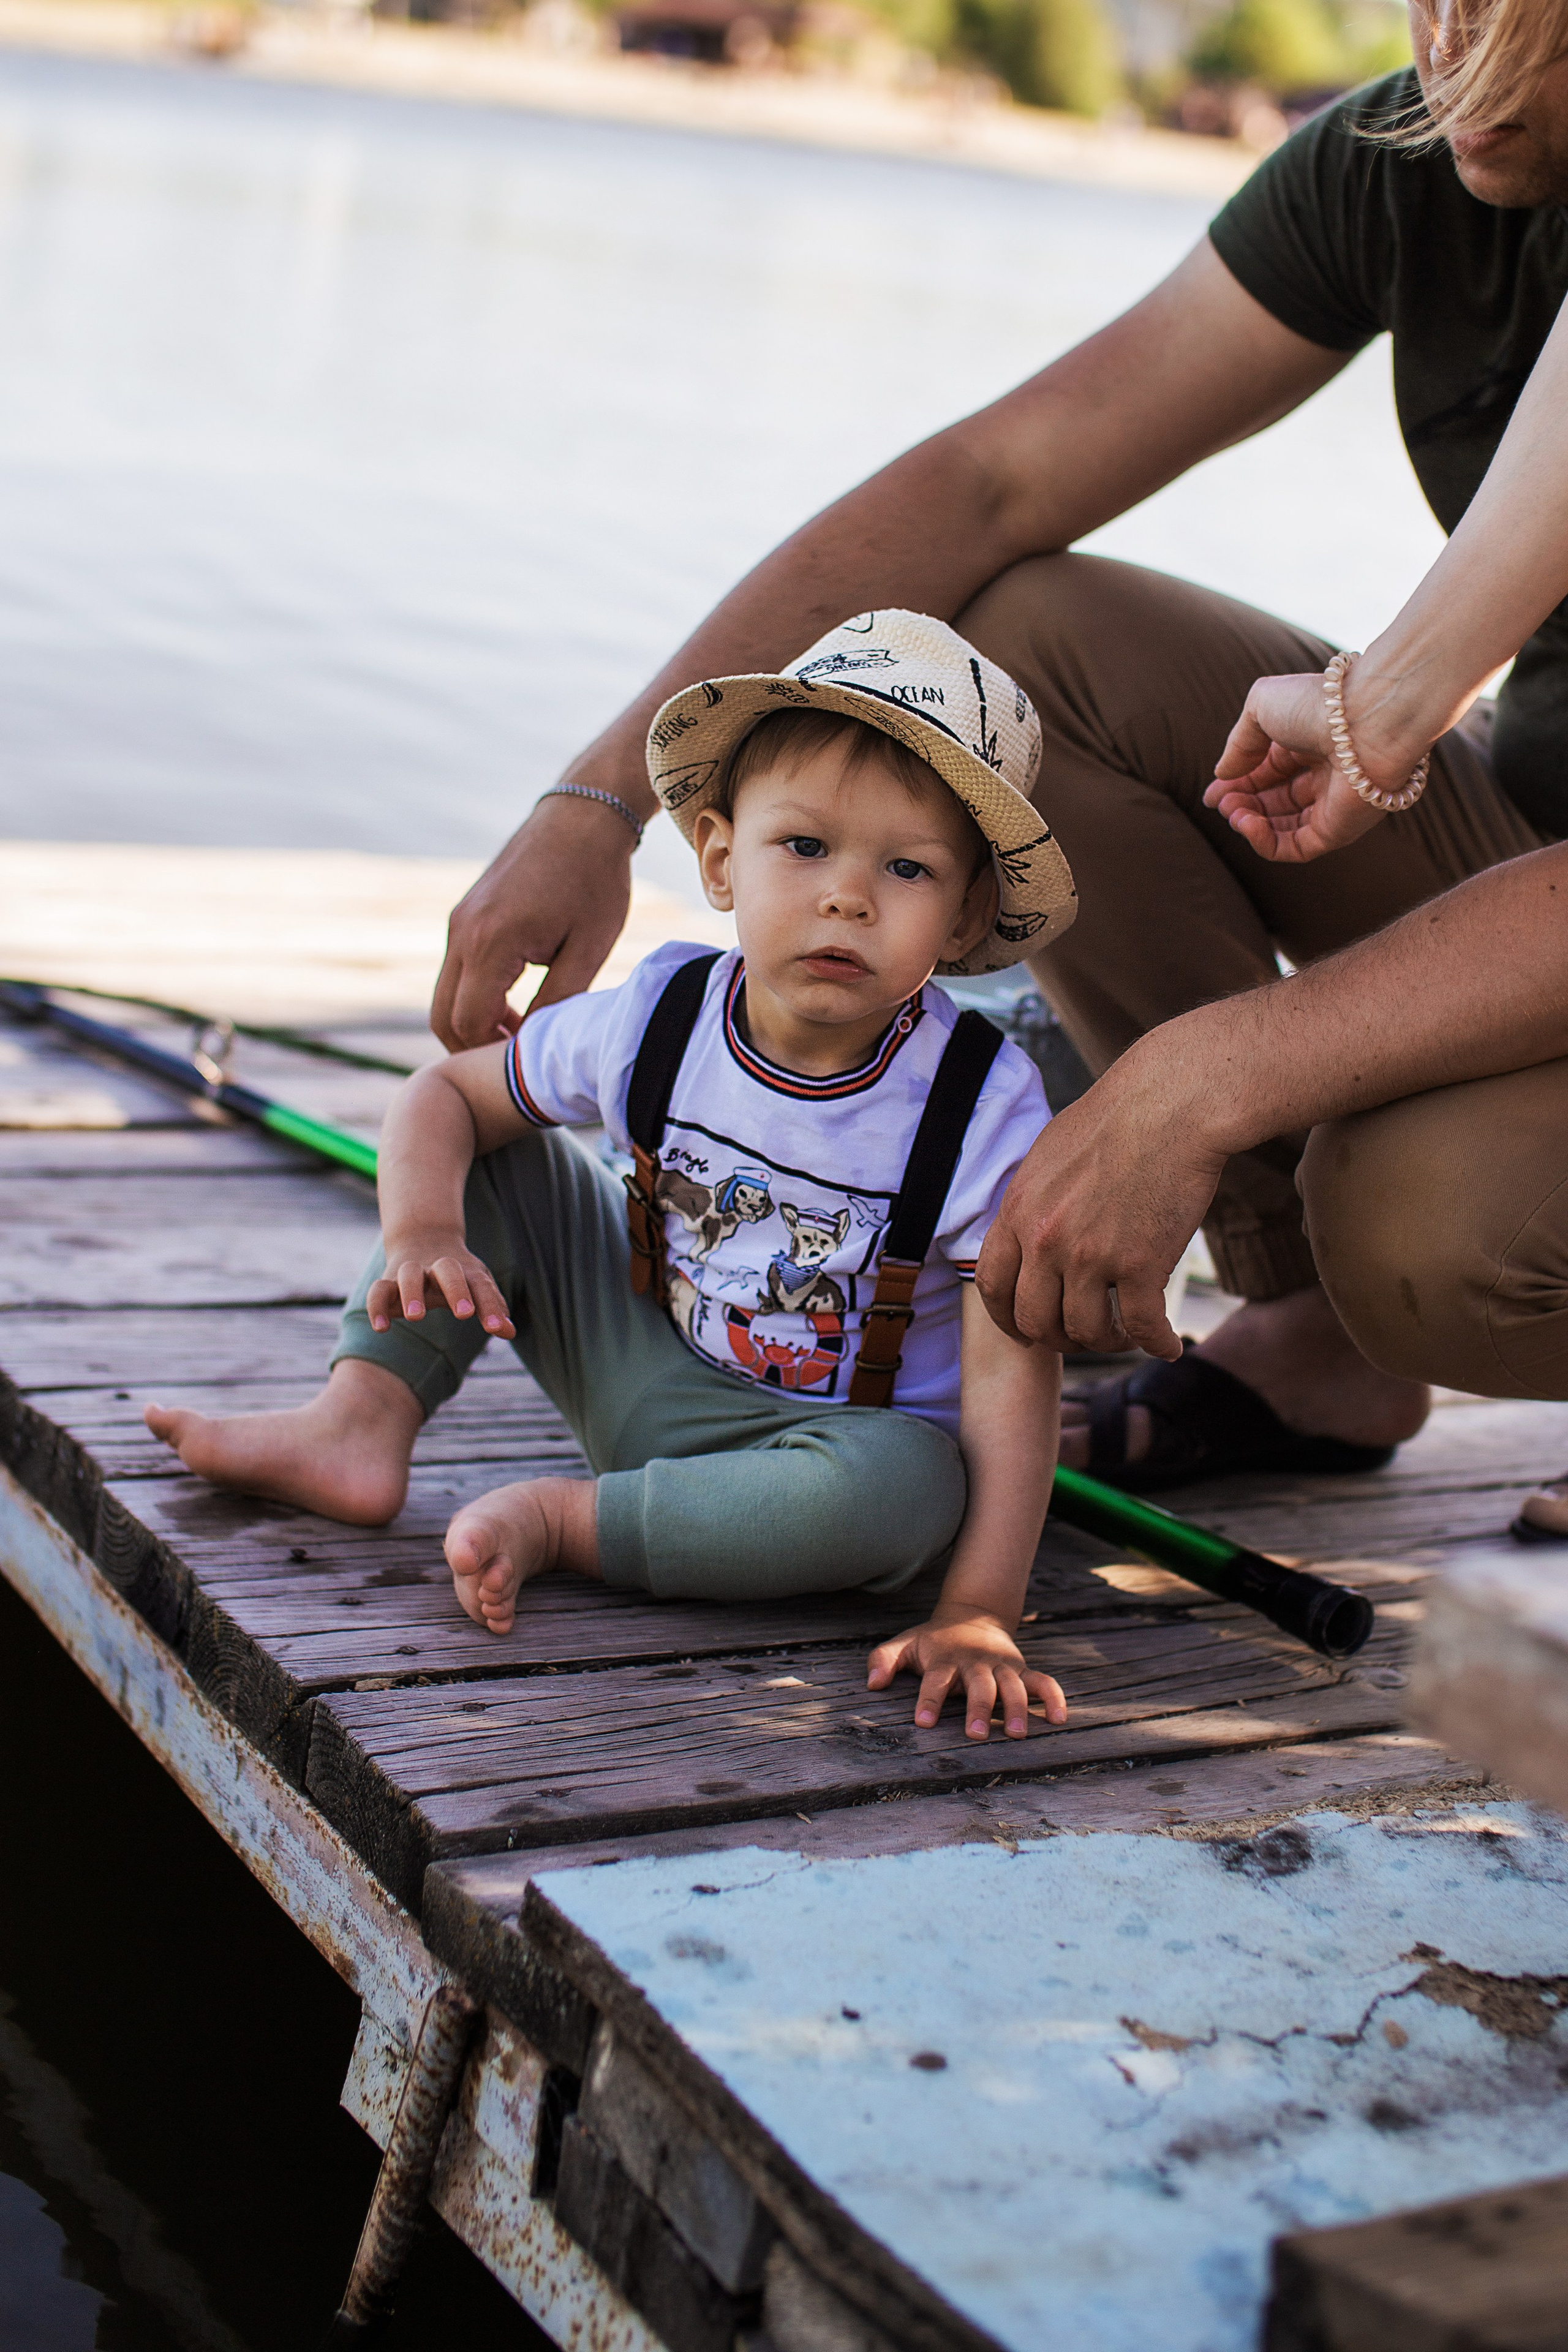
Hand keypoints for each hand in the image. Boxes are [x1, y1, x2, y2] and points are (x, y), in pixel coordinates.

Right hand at [368, 1235, 514, 1337]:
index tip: (497, 1328)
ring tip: (417, 1317)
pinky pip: (378, 1290)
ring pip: (410, 1274)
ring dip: (412, 1293)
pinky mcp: (388, 1281)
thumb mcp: (478, 1286)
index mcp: (466, 1270)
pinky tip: (381, 1328)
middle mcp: (439, 1267)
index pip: (481, 1286)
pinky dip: (377, 1307)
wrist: (423, 1239)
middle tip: (465, 1315)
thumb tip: (510, 1332)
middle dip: (456, 1290)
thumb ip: (493, 1308)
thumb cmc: (458, 1274)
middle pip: (448, 1271)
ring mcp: (412, 1271)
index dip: (491, 1306)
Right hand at [431, 793, 637, 1049]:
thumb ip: (556, 1004)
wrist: (582, 817)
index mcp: (490, 943)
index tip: (527, 1065)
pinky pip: (455, 972)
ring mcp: (457, 922)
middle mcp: (461, 933)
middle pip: (442, 1017)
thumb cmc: (595, 881)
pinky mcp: (463, 915)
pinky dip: (474, 997)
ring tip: (520, 1031)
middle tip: (517, 1060)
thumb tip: (532, 1048)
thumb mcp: (587, 951)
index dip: (493, 1054)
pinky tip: (514, 1002)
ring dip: (474, 1022)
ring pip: (444, 996)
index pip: (468, 1024)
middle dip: (473, 1048)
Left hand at [866, 1610, 1065, 1739]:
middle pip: (979, 1686)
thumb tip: (872, 1684)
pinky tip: (1059, 1718)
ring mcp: (1001, 1666)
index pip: (935, 1680)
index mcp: (944, 1660)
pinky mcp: (1021, 1669)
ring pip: (1012, 1686)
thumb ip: (883, 1659)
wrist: (972, 1615)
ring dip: (1015, 1708)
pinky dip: (1053, 1697)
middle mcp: (975, 1663)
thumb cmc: (932, 1641)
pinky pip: (1042, 1682)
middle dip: (977, 1709)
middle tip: (975, 1735)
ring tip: (1016, 1734)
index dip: (929, 1699)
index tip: (923, 1722)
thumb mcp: (905, 1643)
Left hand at [976, 1040, 1225, 1355]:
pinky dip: (1158, 1344)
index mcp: (1019, 1210)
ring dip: (1109, 1342)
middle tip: (1084, 1334)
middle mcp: (1046, 1239)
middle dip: (1059, 1337)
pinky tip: (1169, 1345)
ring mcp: (1092, 1255)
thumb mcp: (1048, 1155)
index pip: (992, 1285)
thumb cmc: (1116, 1119)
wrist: (1172, 1102)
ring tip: (1127, 1333)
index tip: (1027, 1330)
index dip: (1008, 1318)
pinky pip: (1144, 1328)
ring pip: (1087, 1331)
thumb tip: (1026, 1235)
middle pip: (1035, 1320)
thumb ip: (1031, 1202)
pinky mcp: (1142, 1264)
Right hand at [1204, 670, 1389, 864]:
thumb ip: (1239, 743)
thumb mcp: (1261, 707)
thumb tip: (1223, 775)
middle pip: (1272, 802)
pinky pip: (1295, 848)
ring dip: (1248, 823)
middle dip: (1240, 805)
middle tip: (1222, 803)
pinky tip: (1248, 825)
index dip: (1236, 785)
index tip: (1211, 794)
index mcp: (1308, 743)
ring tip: (1233, 813)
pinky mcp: (1337, 832)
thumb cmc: (1318, 705)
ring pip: (1280, 828)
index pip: (1267, 773)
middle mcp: (1323, 776)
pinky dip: (1265, 842)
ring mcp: (1331, 806)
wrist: (1367, 722)